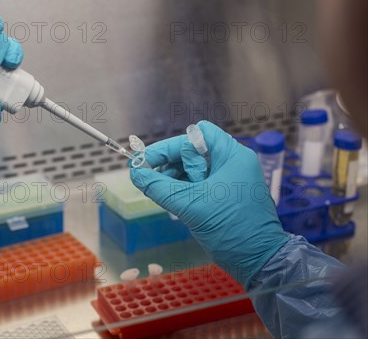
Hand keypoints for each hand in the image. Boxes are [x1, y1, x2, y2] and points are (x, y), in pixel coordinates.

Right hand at [130, 121, 288, 286]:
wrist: (260, 262)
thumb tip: (135, 174)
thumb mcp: (190, 206)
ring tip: (159, 190)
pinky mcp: (227, 196)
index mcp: (232, 156)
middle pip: (194, 150)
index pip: (197, 134)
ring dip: (175, 177)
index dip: (170, 145)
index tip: (147, 161)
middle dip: (170, 163)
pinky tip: (171, 198)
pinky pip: (200, 184)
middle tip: (150, 177)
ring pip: (195, 168)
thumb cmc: (231, 229)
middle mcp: (233, 163)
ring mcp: (231, 180)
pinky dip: (184, 189)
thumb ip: (160, 188)